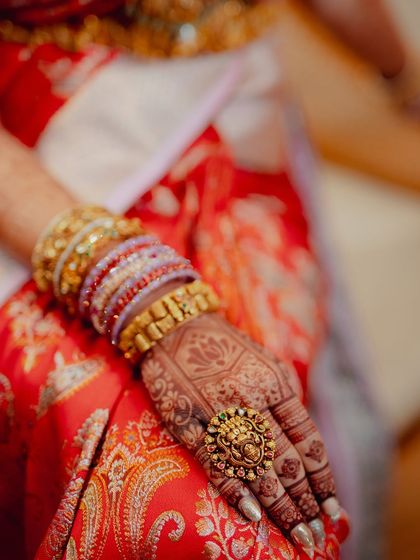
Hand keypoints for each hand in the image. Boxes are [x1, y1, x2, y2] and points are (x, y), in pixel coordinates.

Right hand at [142, 313, 348, 556]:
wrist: (176, 329)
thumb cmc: (226, 349)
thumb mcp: (266, 363)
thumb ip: (286, 400)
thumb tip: (304, 446)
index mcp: (274, 384)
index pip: (306, 440)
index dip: (321, 478)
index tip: (331, 508)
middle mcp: (250, 399)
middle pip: (284, 461)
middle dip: (303, 503)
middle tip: (313, 535)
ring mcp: (218, 411)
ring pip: (254, 468)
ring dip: (277, 506)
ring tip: (294, 536)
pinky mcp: (188, 421)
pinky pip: (215, 463)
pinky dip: (235, 492)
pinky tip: (253, 515)